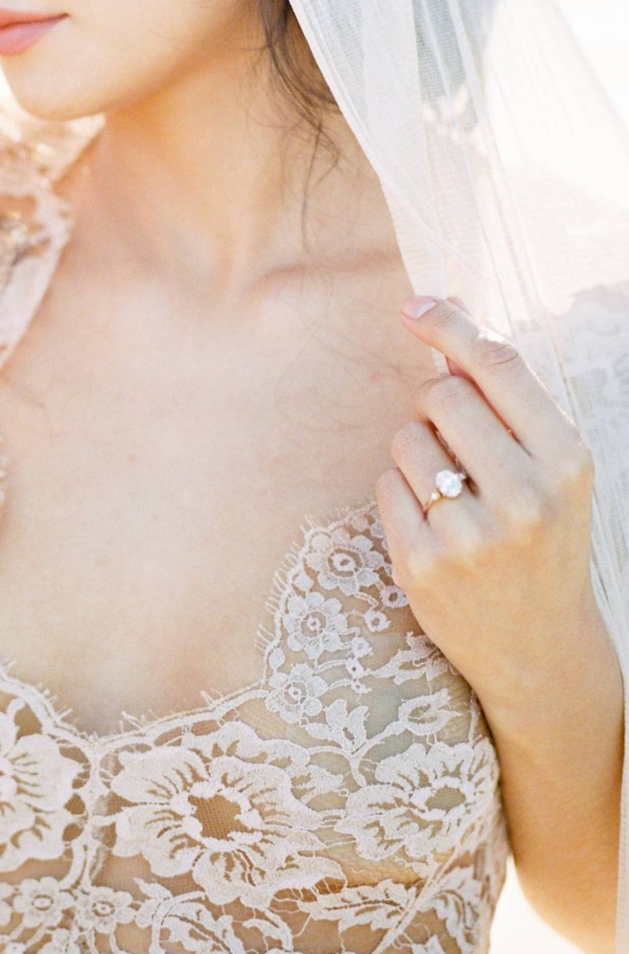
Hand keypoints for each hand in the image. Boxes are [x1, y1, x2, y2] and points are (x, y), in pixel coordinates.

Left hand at [374, 293, 607, 729]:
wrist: (539, 648)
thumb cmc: (541, 536)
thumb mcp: (550, 466)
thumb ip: (505, 393)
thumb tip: (450, 307)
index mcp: (567, 462)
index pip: (498, 366)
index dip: (450, 325)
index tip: (415, 305)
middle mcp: (525, 498)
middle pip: (442, 394)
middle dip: (437, 403)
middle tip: (456, 440)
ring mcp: (471, 536)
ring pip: (406, 438)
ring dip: (417, 451)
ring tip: (452, 492)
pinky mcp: (422, 565)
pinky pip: (386, 485)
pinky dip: (401, 494)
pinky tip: (434, 526)